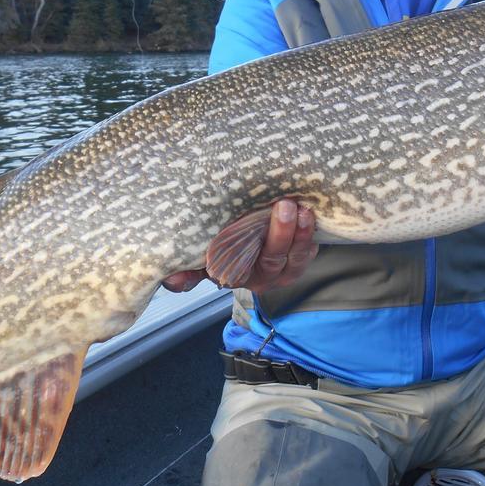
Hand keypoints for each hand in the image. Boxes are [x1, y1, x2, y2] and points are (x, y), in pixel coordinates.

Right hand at [161, 199, 318, 294]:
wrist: (253, 234)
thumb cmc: (225, 247)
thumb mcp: (204, 258)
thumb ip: (189, 268)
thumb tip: (171, 279)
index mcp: (241, 276)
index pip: (245, 269)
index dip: (242, 257)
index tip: (248, 237)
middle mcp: (269, 275)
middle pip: (277, 257)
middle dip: (282, 232)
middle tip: (283, 206)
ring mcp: (291, 265)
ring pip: (300, 252)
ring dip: (303, 231)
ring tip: (302, 208)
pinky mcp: (307, 250)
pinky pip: (313, 243)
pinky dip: (313, 228)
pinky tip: (311, 207)